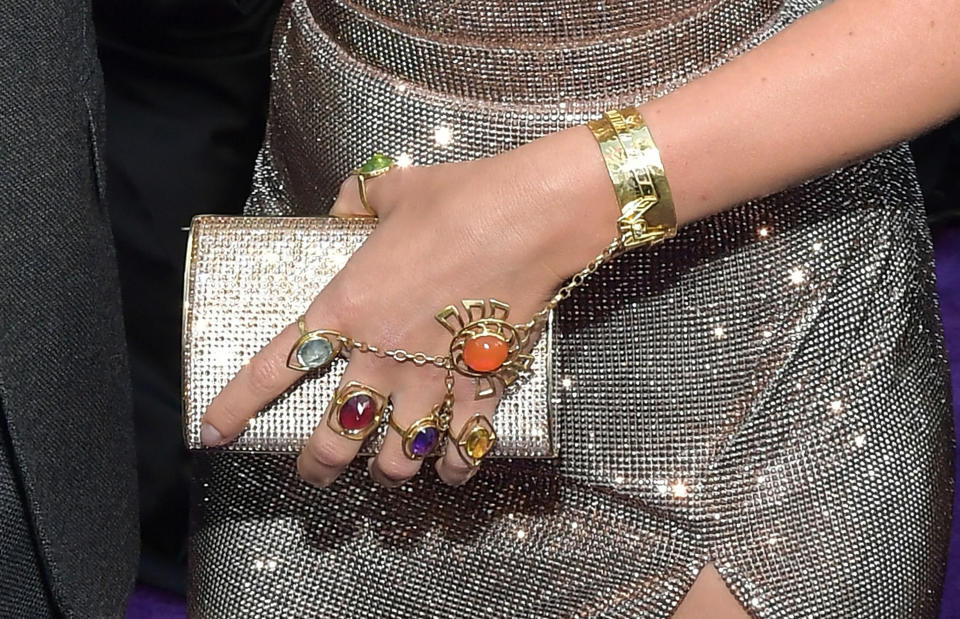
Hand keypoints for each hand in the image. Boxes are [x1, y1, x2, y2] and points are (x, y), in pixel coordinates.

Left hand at [200, 126, 617, 487]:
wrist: (528, 217)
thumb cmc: (458, 199)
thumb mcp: (393, 189)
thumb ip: (354, 202)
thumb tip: (342, 208)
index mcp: (346, 309)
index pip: (274, 370)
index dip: (234, 407)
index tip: (210, 435)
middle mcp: (380, 356)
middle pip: (334, 438)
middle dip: (318, 466)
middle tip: (316, 472)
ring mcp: (431, 379)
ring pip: (397, 460)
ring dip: (387, 474)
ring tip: (386, 472)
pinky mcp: (480, 387)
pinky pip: (463, 449)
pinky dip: (455, 468)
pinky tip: (451, 470)